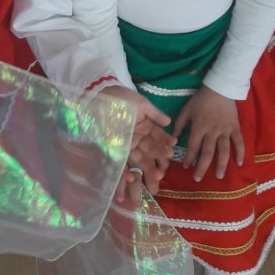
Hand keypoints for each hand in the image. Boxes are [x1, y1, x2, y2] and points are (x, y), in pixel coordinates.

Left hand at [102, 85, 174, 199]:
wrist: (102, 97)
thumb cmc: (123, 99)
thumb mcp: (141, 104)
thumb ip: (155, 114)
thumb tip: (169, 122)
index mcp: (145, 127)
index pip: (158, 136)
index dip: (165, 141)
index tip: (173, 146)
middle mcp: (138, 138)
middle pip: (150, 150)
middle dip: (158, 159)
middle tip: (164, 168)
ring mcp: (127, 145)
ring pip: (139, 159)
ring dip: (147, 168)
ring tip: (156, 176)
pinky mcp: (114, 151)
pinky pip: (121, 163)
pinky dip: (126, 172)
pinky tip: (132, 178)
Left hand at [174, 85, 243, 182]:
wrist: (220, 88)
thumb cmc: (201, 99)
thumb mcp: (186, 109)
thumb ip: (179, 124)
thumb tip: (172, 138)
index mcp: (199, 127)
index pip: (193, 146)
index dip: (189, 158)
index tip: (185, 167)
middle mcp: (212, 131)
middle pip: (208, 152)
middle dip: (202, 166)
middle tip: (198, 179)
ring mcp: (225, 130)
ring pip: (224, 150)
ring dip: (221, 164)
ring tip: (218, 176)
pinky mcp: (235, 127)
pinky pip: (239, 141)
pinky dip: (240, 152)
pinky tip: (239, 163)